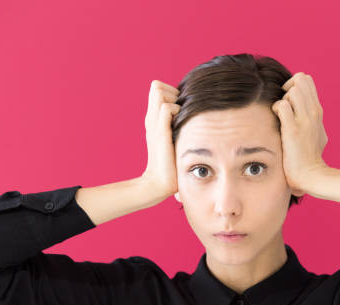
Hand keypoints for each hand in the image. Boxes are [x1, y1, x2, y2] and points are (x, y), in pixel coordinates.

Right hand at [141, 80, 180, 196]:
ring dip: (174, 102)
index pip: (157, 87)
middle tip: (181, 112)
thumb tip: (189, 109)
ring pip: (161, 94)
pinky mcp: (159, 133)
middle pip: (157, 87)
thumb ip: (177, 123)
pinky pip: (164, 108)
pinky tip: (180, 125)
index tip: (180, 107)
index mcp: (153, 118)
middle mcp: (151, 118)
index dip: (170, 91)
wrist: (159, 182)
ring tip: (180, 119)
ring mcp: (154, 124)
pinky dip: (174, 111)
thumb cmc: (171, 162)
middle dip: (172, 94)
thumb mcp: (173, 138)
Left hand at [271, 72, 328, 196]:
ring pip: (293, 90)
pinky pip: (282, 106)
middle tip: (282, 105)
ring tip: (280, 116)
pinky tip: (275, 122)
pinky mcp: (293, 130)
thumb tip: (304, 111)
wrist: (313, 176)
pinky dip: (275, 110)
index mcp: (318, 111)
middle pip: (301, 79)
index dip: (294, 85)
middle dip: (288, 87)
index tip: (287, 100)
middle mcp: (314, 112)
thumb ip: (310, 120)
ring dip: (282, 99)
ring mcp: (305, 120)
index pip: (307, 81)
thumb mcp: (316, 133)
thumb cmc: (310, 158)